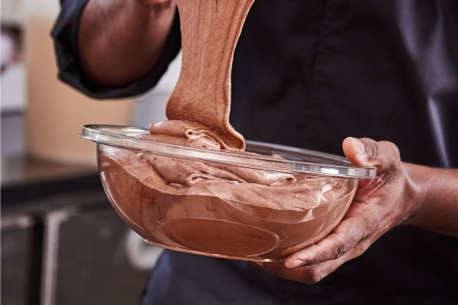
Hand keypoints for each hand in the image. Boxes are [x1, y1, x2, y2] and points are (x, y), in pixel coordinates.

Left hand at [261, 137, 417, 283]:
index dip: (314, 254)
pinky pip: (312, 260)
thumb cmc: (392, 179)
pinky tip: (269, 247)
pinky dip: (290, 260)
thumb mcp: (387, 159)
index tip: (290, 259)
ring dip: (285, 268)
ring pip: (314, 269)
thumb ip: (371, 153)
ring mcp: (342, 246)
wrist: (401, 197)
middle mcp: (352, 242)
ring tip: (256, 256)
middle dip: (289, 269)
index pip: (338, 245)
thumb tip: (350, 147)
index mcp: (363, 223)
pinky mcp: (334, 243)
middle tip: (258, 258)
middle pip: (320, 268)